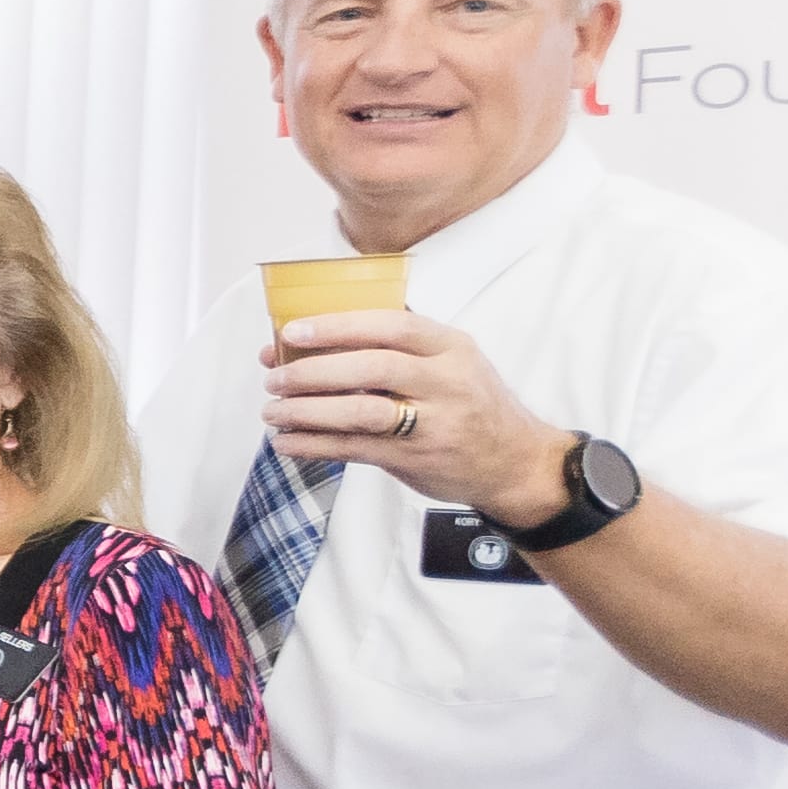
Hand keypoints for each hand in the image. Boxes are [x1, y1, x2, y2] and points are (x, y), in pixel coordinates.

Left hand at [257, 308, 567, 517]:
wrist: (515, 463)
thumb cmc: (469, 403)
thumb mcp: (451, 361)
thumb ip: (396, 346)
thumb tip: (312, 336)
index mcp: (451, 347)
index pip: (392, 325)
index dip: (338, 326)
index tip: (293, 332)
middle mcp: (446, 381)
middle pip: (372, 368)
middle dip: (313, 372)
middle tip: (275, 378)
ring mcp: (434, 423)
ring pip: (361, 411)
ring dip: (307, 412)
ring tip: (273, 412)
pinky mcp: (417, 458)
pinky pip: (356, 449)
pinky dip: (314, 445)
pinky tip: (287, 442)